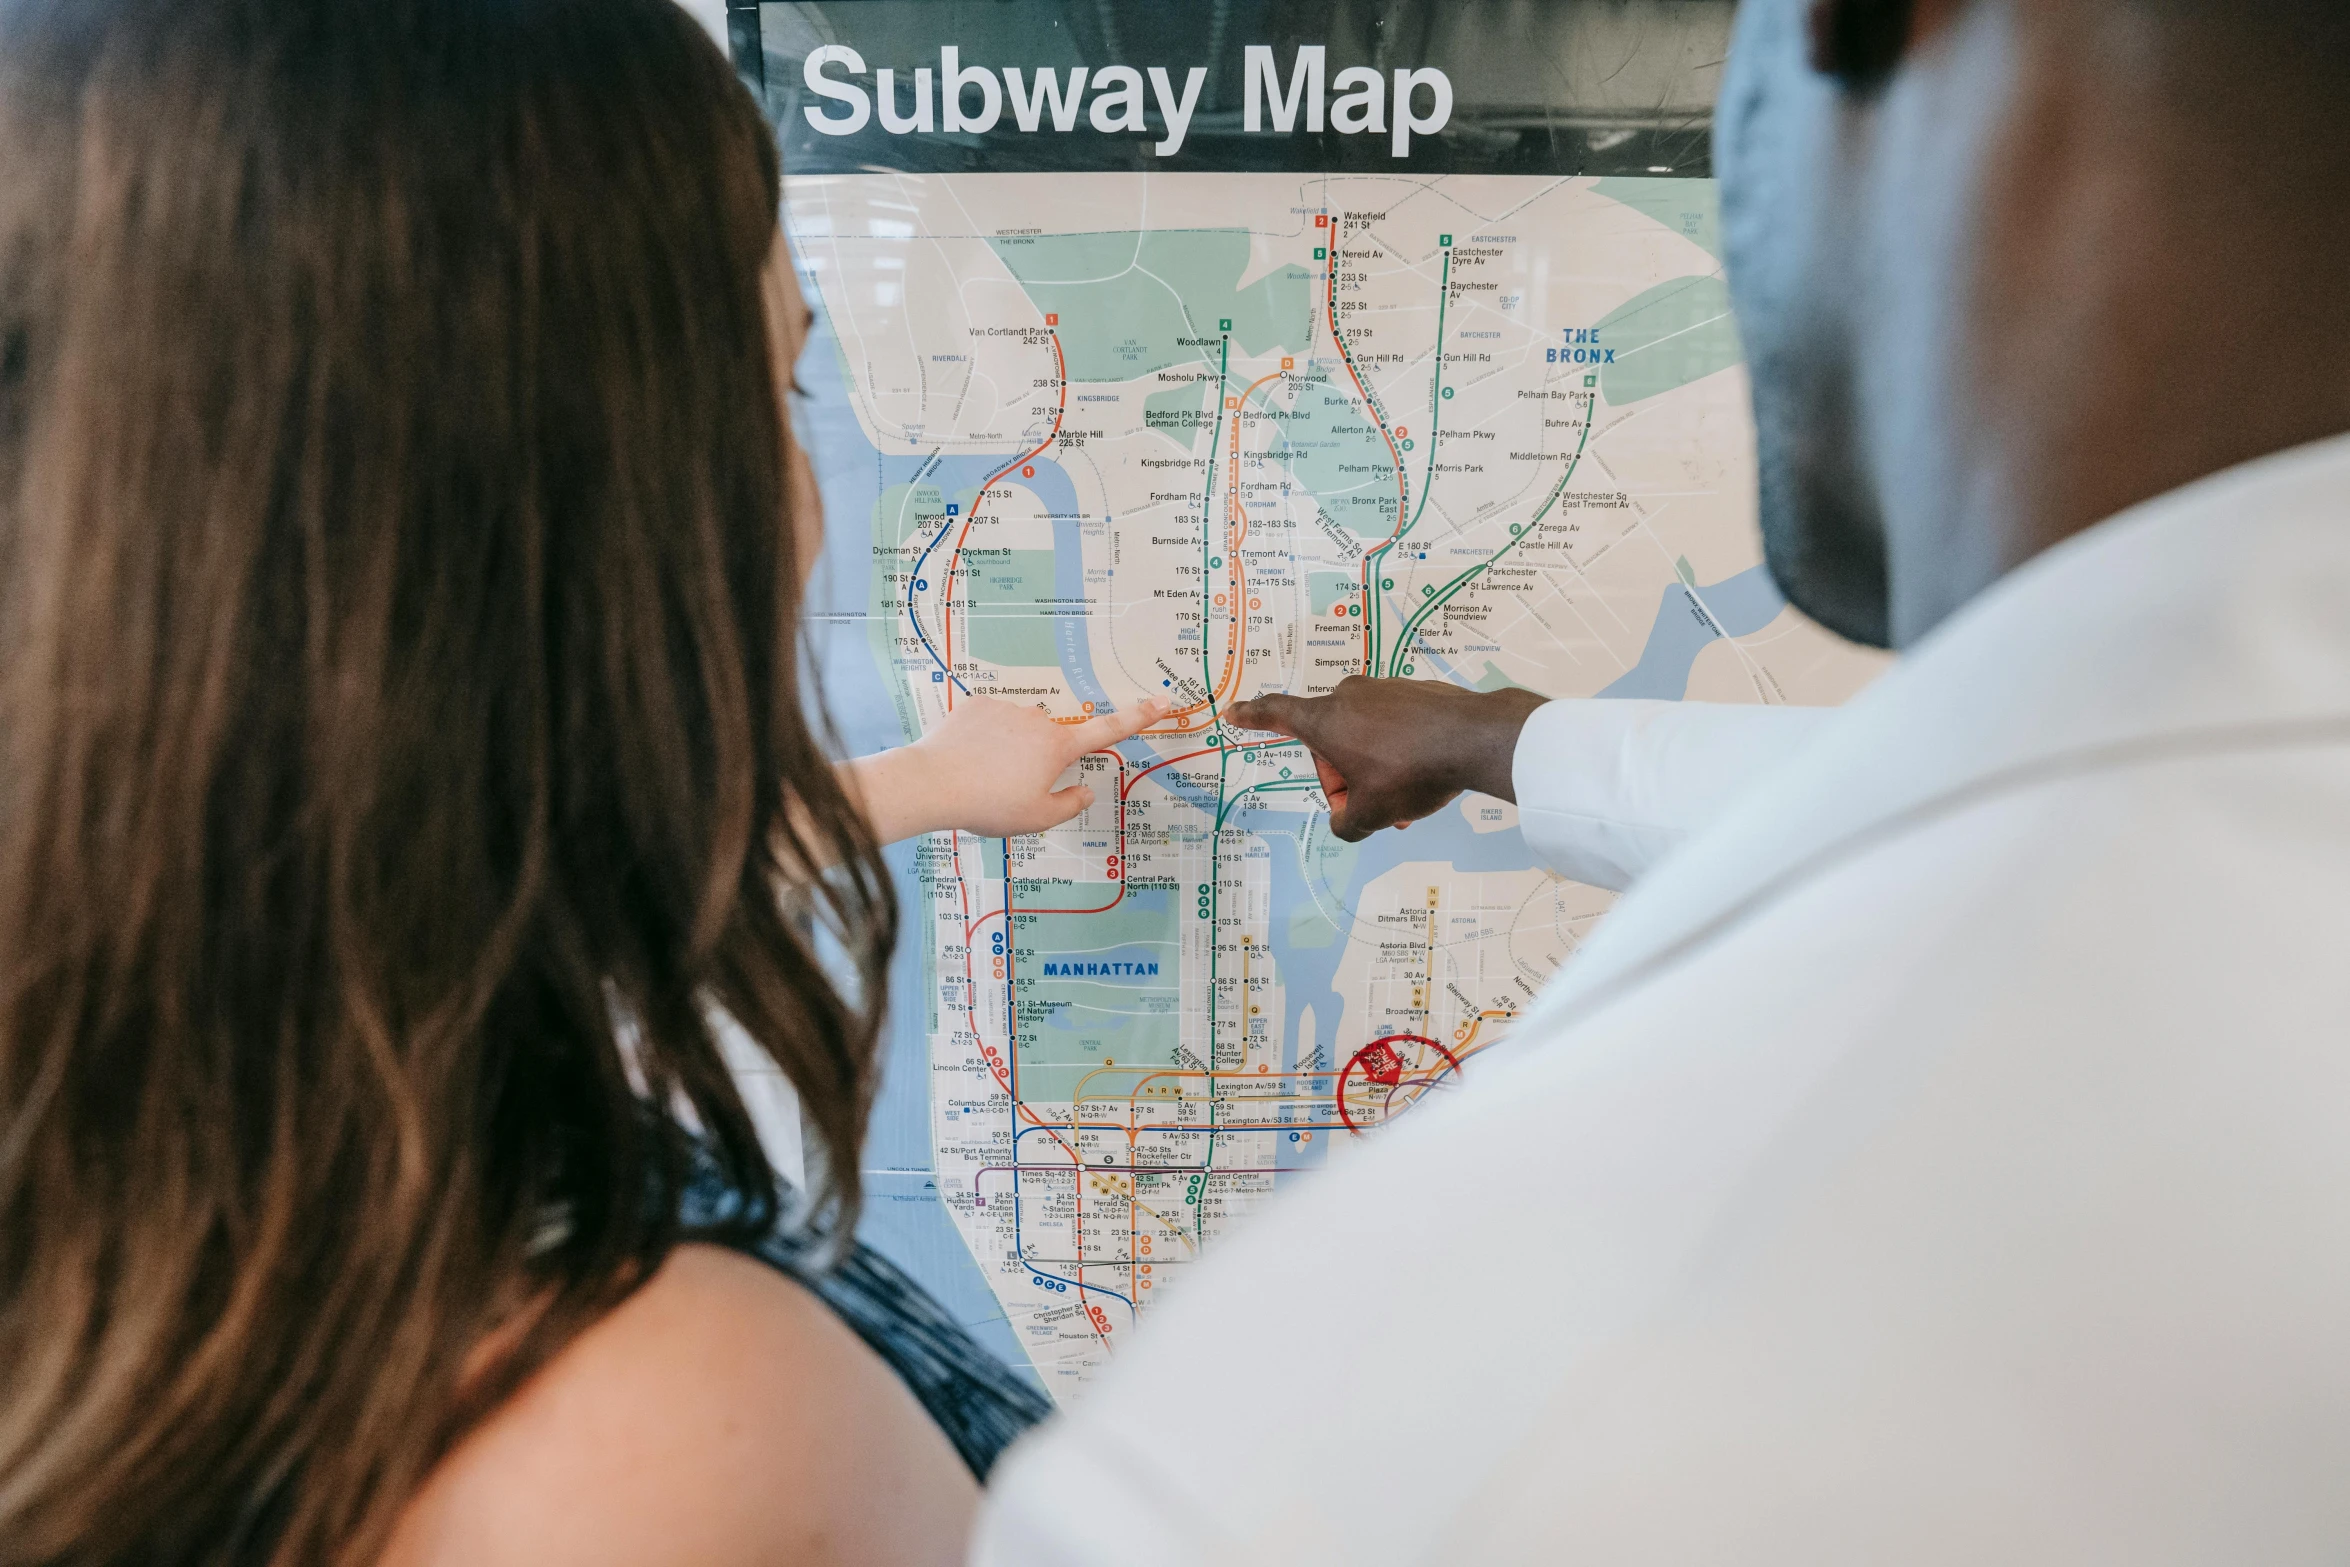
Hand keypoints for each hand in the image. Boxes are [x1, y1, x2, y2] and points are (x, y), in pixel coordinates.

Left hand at [846, 695, 1168, 843]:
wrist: (933, 784)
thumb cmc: (989, 806)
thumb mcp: (1037, 819)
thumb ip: (1068, 805)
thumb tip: (1084, 790)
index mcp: (1057, 747)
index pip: (1109, 730)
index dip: (1140, 716)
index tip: (1163, 699)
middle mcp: (1037, 720)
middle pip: (1048, 739)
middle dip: (1037, 758)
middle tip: (1010, 788)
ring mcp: (1005, 709)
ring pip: (1017, 730)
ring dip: (1008, 748)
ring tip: (981, 777)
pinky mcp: (976, 705)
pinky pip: (989, 721)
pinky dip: (983, 738)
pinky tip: (966, 759)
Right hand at [1225, 676, 1547, 842]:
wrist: (1475, 739)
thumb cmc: (1411, 773)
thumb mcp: (1371, 814)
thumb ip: (1346, 824)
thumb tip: (1346, 820)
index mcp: (1327, 721)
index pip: (1278, 715)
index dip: (1253, 717)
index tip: (1233, 712)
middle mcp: (1350, 697)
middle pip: (1330, 742)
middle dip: (1345, 779)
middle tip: (1371, 808)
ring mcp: (1385, 690)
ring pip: (1365, 737)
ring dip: (1375, 771)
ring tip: (1405, 803)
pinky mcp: (1415, 692)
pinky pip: (1394, 726)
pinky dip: (1399, 753)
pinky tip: (1424, 776)